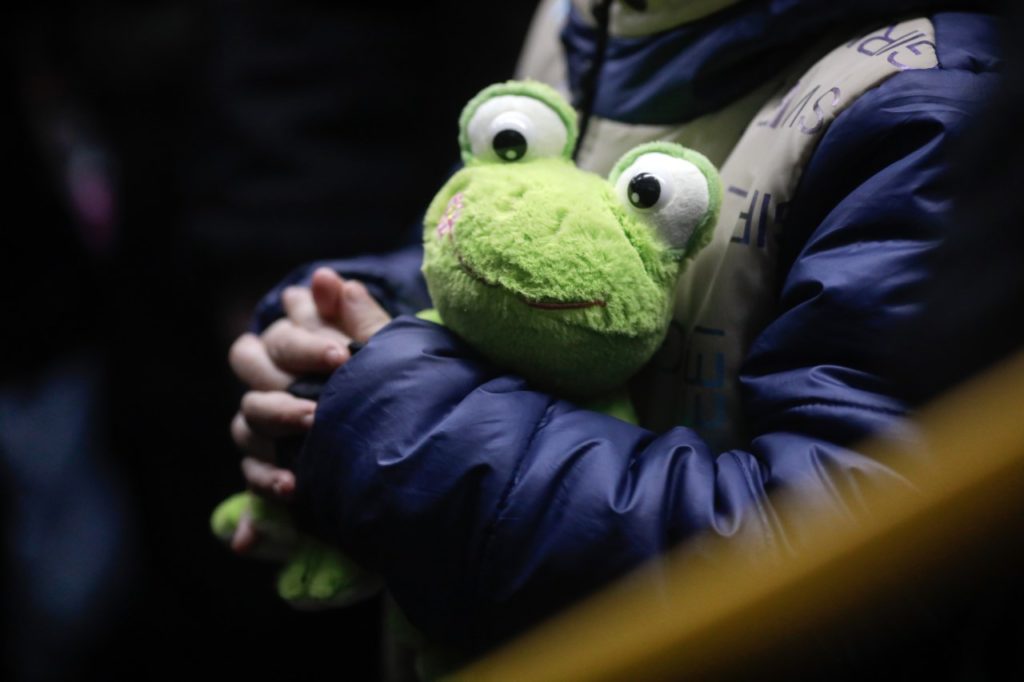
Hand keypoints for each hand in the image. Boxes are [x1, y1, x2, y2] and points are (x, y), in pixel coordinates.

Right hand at [227, 268, 390, 551]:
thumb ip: (359, 317)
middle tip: (320, 405)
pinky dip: (267, 479)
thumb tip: (329, 279)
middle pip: (250, 374)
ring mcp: (265, 425)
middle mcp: (272, 381)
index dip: (304, 345)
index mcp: (294, 347)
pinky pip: (252, 473)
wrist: (409, 440)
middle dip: (284, 384)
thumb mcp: (384, 352)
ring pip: (247, 421)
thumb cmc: (389, 381)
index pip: (275, 339)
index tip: (342, 356)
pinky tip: (293, 486)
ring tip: (313, 431)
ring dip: (277, 424)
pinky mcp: (269, 466)